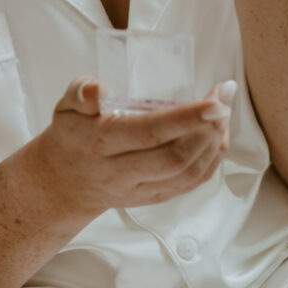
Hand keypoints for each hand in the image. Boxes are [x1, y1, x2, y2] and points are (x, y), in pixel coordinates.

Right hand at [34, 77, 235, 219]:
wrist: (62, 181)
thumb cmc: (72, 133)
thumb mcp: (66, 104)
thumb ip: (81, 92)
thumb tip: (99, 89)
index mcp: (101, 143)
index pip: (149, 133)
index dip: (185, 119)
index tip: (213, 101)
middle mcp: (120, 172)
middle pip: (174, 157)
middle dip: (208, 129)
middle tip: (224, 99)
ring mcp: (139, 190)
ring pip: (186, 174)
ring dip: (214, 144)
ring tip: (225, 114)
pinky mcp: (152, 198)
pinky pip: (188, 184)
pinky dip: (211, 161)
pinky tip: (219, 137)